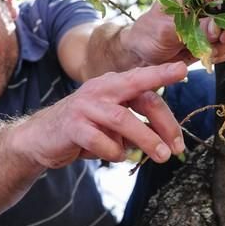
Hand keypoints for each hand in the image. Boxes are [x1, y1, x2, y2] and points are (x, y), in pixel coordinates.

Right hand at [14, 62, 187, 169]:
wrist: (41, 137)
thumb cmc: (83, 128)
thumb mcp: (111, 121)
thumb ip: (135, 123)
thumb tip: (166, 140)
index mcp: (111, 84)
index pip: (142, 78)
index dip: (162, 74)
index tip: (183, 69)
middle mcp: (99, 89)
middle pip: (138, 93)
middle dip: (163, 119)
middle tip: (178, 146)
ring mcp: (85, 106)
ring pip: (123, 119)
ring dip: (146, 139)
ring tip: (162, 156)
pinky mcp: (73, 125)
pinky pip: (101, 141)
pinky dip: (114, 152)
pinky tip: (115, 155)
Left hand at [123, 0, 224, 65]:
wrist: (141, 55)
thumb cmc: (147, 34)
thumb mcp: (166, 29)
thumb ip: (192, 27)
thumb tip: (216, 27)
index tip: (223, 30)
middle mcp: (205, 6)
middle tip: (220, 43)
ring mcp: (210, 24)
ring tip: (208, 53)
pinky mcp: (210, 40)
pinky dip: (222, 54)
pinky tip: (208, 57)